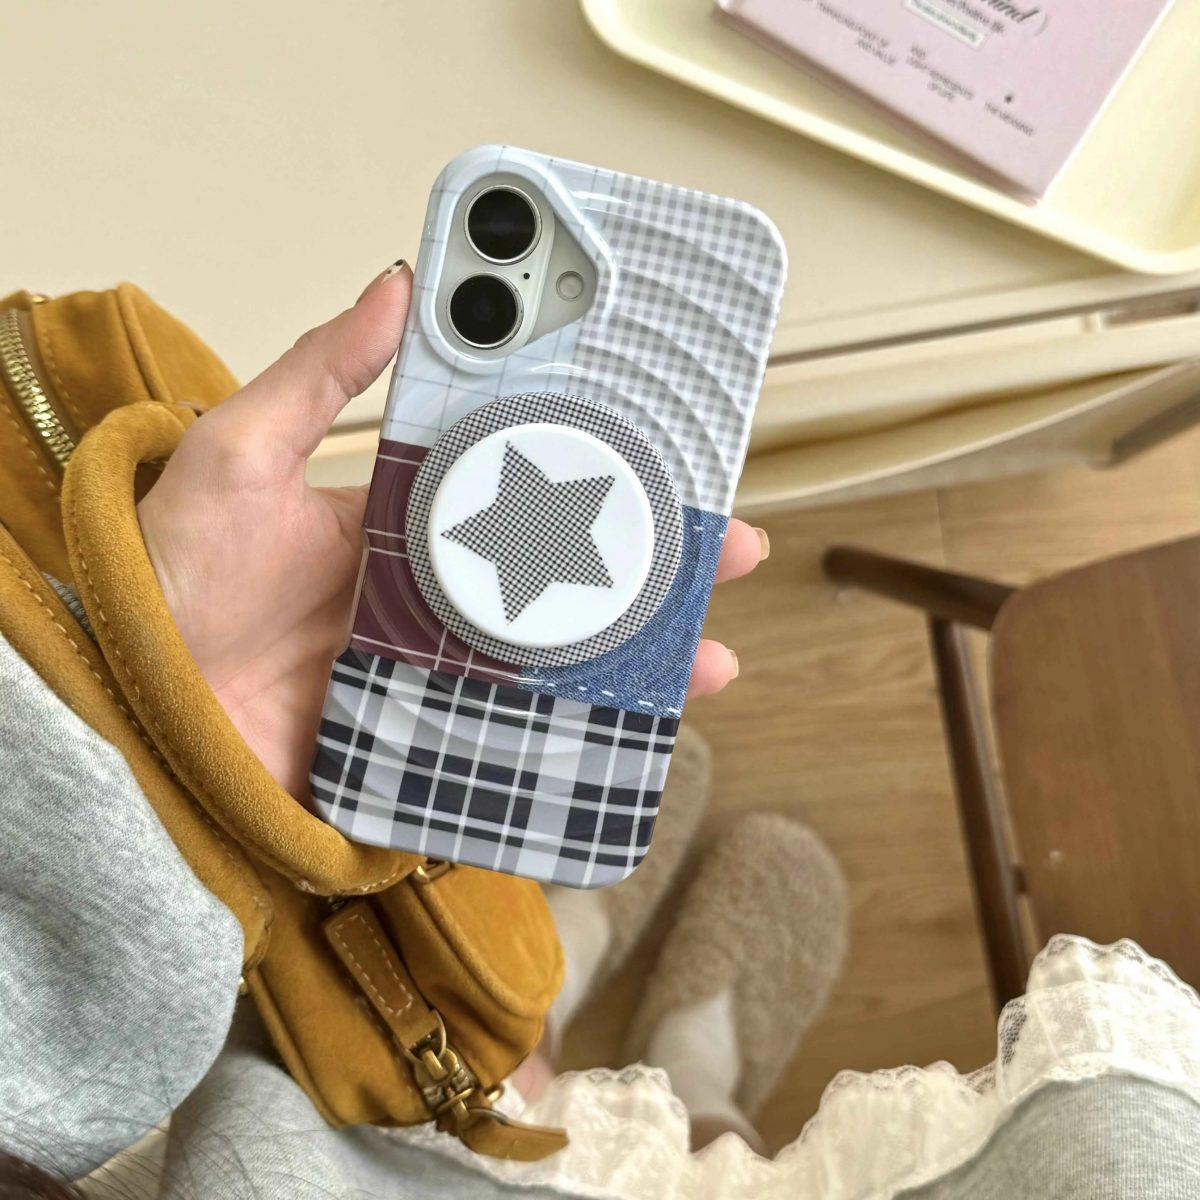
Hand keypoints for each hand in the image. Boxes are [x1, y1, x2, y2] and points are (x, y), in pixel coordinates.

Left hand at [138, 264, 767, 799]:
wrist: (133, 719)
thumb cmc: (171, 583)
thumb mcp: (240, 457)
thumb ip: (316, 375)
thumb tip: (395, 286)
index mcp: (407, 523)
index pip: (523, 487)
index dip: (596, 470)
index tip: (662, 450)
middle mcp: (437, 598)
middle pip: (565, 580)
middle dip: (651, 565)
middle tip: (725, 546)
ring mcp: (439, 674)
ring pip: (563, 662)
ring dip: (640, 658)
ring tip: (709, 655)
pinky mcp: (427, 742)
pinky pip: (519, 740)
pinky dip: (583, 741)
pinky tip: (643, 735)